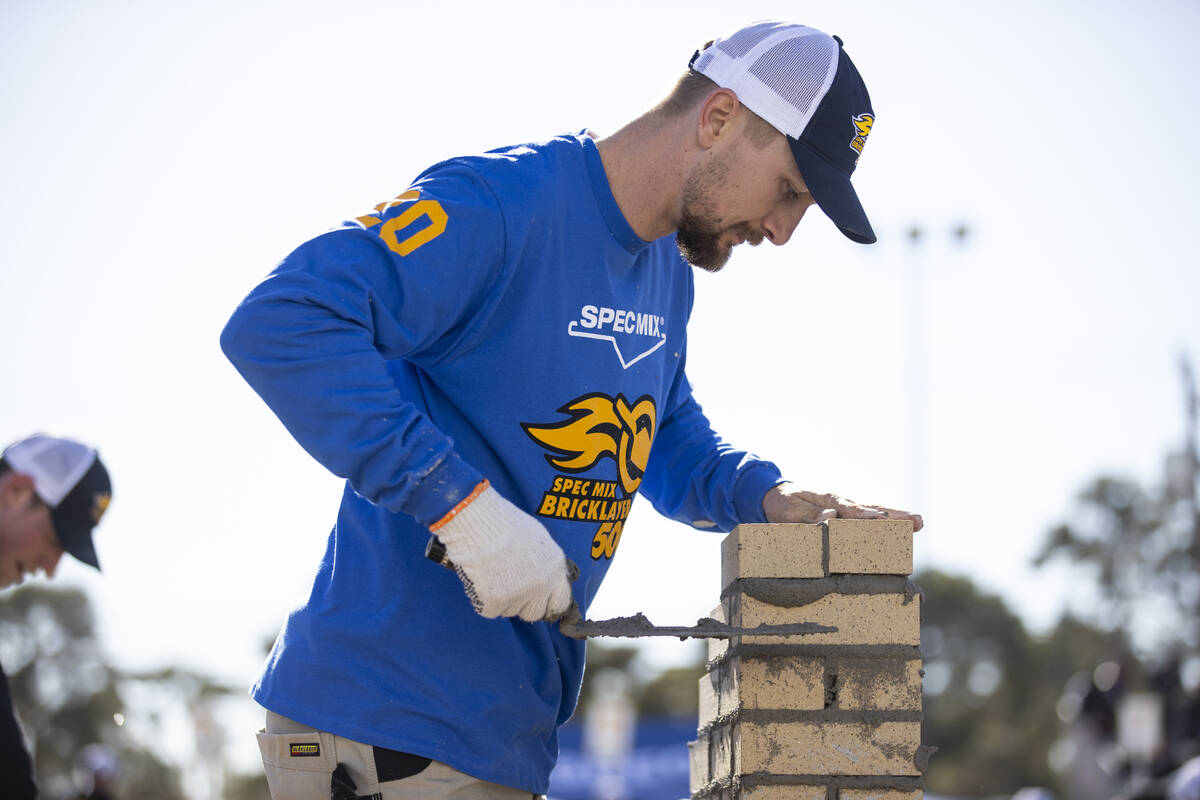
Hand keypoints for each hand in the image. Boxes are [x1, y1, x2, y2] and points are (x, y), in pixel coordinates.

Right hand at [431, 482, 574, 621]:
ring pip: (509, 611)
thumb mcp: (538, 540)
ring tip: (491, 572)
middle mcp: (542, 584)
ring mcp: (520, 594)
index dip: (546, 603)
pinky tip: (481, 578)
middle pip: (534, 613)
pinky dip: (482, 599)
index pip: (560, 603)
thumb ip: (545, 565)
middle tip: (507, 586)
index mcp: (555, 568)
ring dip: (500, 598)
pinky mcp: (496, 600)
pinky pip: (489, 610)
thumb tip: (544, 582)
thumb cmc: (504, 523)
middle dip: (521, 604)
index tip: (535, 601)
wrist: (478, 519)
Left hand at [762, 482, 922, 530]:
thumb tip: (830, 518)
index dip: (867, 516)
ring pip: (874, 512)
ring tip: (918, 523)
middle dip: (894, 515)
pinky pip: (868, 519)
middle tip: (918, 520)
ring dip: (896, 517)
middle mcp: (842, 503)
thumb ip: (808, 517)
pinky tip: (901, 529)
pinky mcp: (846, 515)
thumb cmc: (784, 504)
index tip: (882, 519)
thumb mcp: (789, 511)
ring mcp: (846, 509)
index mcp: (829, 501)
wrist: (775, 495)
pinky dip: (885, 522)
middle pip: (872, 509)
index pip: (851, 510)